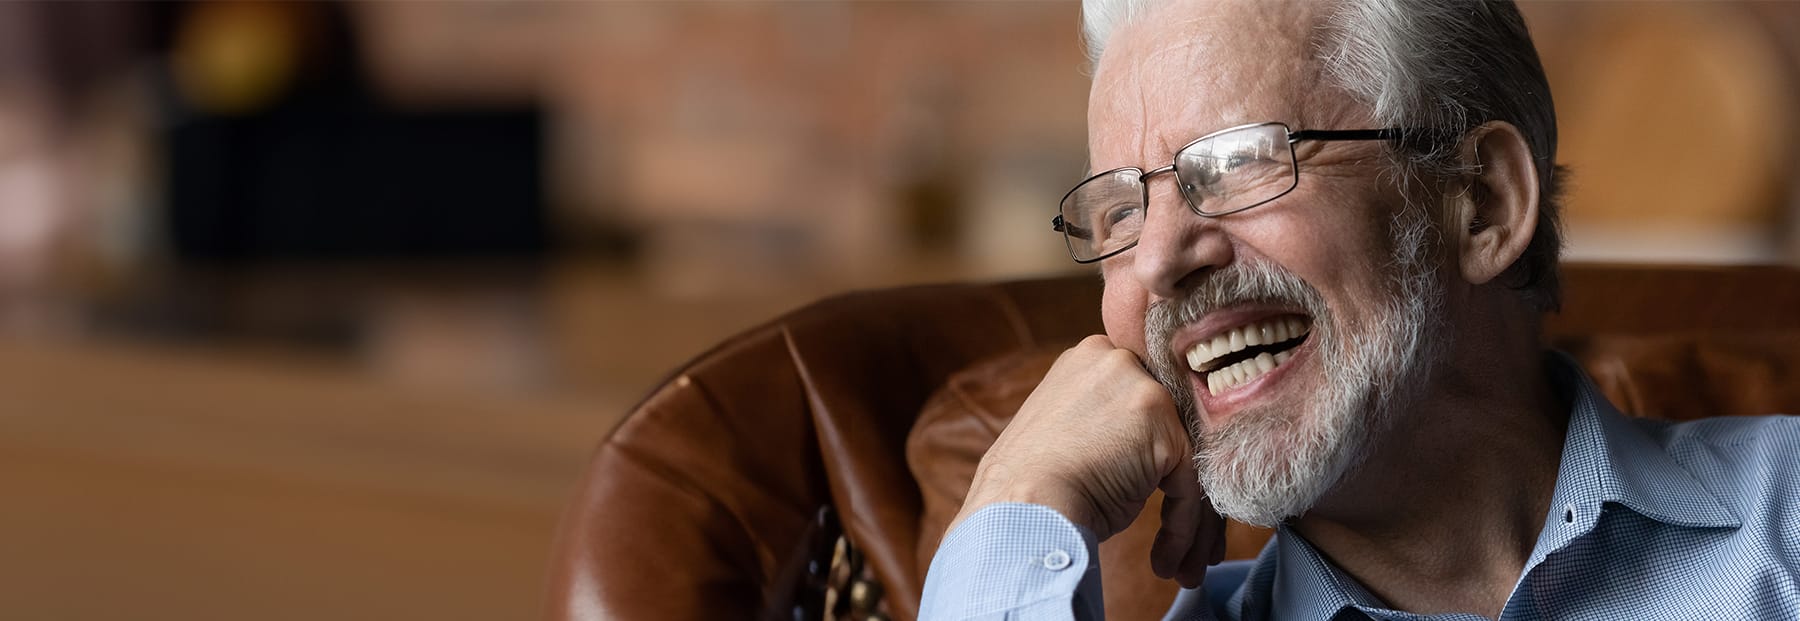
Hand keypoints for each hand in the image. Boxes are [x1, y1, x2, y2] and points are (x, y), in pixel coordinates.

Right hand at [948, 335, 1227, 587]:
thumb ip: (1102, 423)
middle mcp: (1119, 361)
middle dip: (1177, 484)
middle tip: (1179, 535)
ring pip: (1185, 459)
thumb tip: (1128, 450)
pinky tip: (1163, 560)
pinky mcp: (1163, 426)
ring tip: (1176, 563)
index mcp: (1090, 358)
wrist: (1021, 507)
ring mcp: (1143, 389)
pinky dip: (1182, 527)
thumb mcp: (1064, 432)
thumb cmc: (1030, 487)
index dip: (1150, 453)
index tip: (1153, 495)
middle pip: (1171, 425)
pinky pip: (1189, 484)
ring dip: (1185, 518)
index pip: (1140, 402)